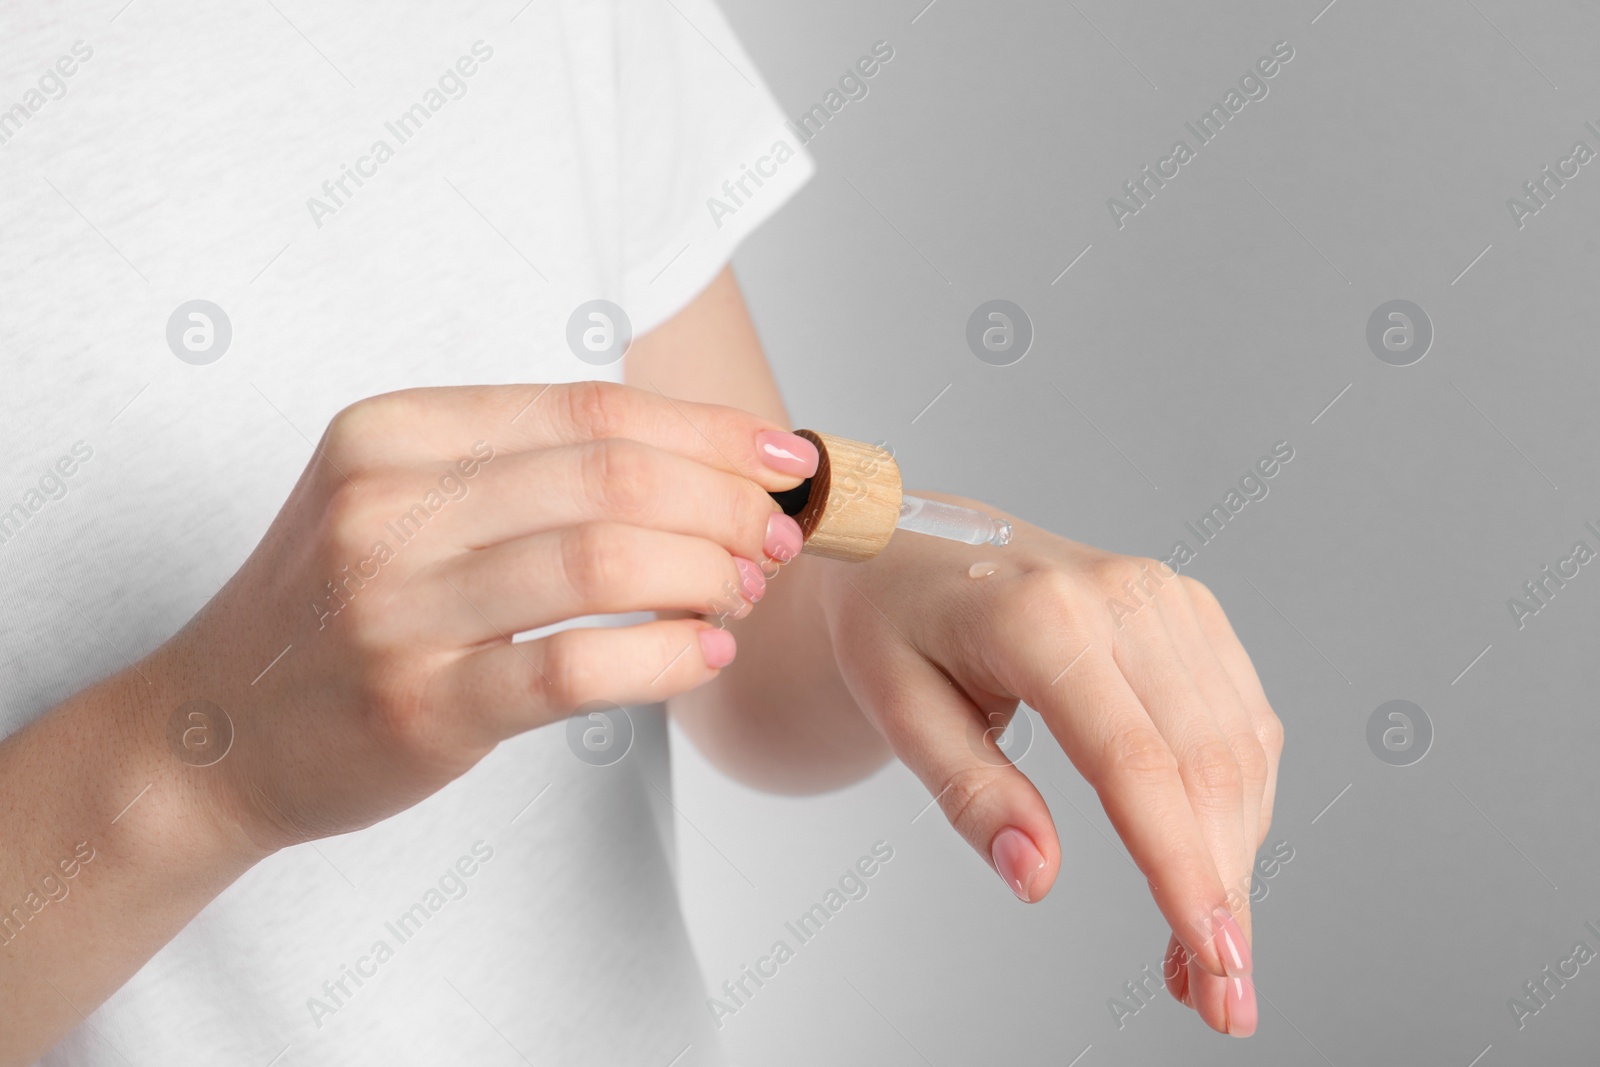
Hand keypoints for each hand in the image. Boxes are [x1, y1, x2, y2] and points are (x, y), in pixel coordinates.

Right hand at [144, 382, 812, 851]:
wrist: (218, 731)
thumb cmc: (340, 608)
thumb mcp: (403, 501)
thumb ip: (528, 470)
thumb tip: (707, 465)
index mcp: (393, 433)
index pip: (590, 409)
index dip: (709, 432)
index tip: (784, 459)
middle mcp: (385, 506)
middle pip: (611, 477)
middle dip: (725, 504)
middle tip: (778, 536)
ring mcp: (395, 608)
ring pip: (603, 562)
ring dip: (707, 575)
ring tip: (746, 591)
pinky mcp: (418, 706)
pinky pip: (574, 670)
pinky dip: (664, 658)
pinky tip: (706, 655)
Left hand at [814, 493, 1281, 1036]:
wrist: (912, 542)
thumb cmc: (892, 620)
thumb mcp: (897, 708)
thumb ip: (970, 793)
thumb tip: (1035, 877)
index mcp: (1040, 616)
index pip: (1133, 761)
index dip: (1181, 868)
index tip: (1211, 958)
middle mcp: (1121, 596)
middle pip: (1204, 764)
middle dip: (1223, 890)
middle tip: (1220, 997)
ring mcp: (1166, 597)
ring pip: (1240, 750)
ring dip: (1236, 858)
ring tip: (1201, 951)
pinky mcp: (1189, 611)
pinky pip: (1241, 721)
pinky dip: (1238, 805)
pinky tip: (1209, 865)